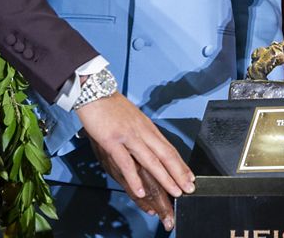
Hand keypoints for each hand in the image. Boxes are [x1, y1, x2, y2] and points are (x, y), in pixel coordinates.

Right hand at [77, 93, 195, 229]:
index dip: (181, 164)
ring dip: (165, 178)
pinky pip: (126, 162)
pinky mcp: (112, 141)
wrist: (93, 91)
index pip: (169, 148)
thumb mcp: (132, 118)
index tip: (190, 176)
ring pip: (152, 160)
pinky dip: (134, 178)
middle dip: (179, 173)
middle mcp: (142, 131)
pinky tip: (141, 191)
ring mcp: (128, 136)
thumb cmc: (110, 106)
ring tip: (175, 191)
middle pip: (166, 155)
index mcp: (147, 127)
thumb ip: (140, 133)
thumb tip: (148, 147)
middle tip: (189, 188)